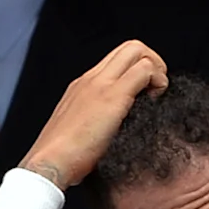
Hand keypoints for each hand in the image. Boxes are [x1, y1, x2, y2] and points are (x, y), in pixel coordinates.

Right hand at [22, 41, 166, 188]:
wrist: (50, 162)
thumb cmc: (66, 156)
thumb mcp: (82, 129)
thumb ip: (98, 120)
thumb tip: (117, 127)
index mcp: (83, 85)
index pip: (118, 58)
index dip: (139, 69)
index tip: (147, 93)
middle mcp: (90, 78)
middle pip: (130, 47)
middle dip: (153, 62)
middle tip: (157, 91)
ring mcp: (100, 84)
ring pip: (137, 51)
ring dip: (157, 71)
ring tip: (156, 97)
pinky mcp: (112, 96)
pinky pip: (144, 71)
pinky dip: (158, 82)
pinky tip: (154, 104)